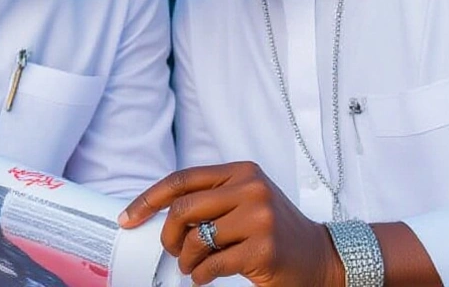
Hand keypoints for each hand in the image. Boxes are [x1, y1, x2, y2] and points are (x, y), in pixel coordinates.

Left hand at [119, 162, 344, 286]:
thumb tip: (158, 211)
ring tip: (193, 267)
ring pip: (197, 239)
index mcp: (241, 171)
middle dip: (168, 235)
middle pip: (183, 208)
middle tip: (173, 251)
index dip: (148, 199)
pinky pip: (213, 264)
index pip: (182, 179)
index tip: (128, 218)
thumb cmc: (273, 230)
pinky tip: (204, 276)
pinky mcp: (264, 248)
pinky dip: (200, 275)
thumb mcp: (245, 200)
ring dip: (186, 260)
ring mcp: (260, 218)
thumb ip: (210, 198)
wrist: (320, 256)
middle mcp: (251, 189)